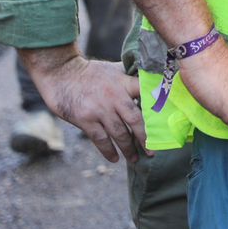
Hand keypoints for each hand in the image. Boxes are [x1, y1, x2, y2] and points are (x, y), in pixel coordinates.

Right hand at [22, 46, 147, 164]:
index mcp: (124, 83)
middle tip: (152, 151)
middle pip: (135, 120)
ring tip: (135, 159)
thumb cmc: (90, 72)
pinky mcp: (85, 120)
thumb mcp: (113, 69)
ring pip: (119, 133)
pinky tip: (115, 158)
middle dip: (145, 137)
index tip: (166, 120)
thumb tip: (149, 83)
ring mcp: (100, 110)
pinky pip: (100, 139)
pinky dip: (108, 150)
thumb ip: (129, 78)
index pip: (146, 94)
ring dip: (128, 148)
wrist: (61, 72)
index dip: (157, 106)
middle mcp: (115, 97)